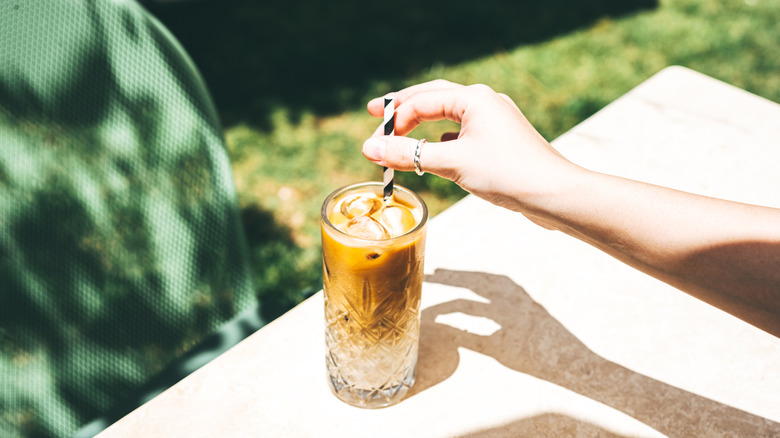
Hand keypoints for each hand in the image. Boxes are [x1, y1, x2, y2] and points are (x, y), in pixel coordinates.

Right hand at [363, 80, 582, 218]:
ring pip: (448, 116)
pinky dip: (442, 140)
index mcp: (473, 98)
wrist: (553, 194)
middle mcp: (484, 102)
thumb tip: (370, 149)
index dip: (393, 121)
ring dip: (422, 125)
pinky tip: (435, 152)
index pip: (421, 101)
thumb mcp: (452, 163)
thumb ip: (410, 155)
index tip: (373, 142)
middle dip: (404, 108)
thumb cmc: (507, 173)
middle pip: (434, 97)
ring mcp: (494, 121)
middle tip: (376, 114)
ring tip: (401, 135)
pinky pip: (462, 133)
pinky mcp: (499, 141)